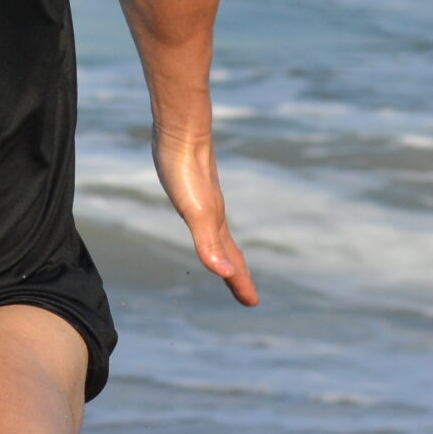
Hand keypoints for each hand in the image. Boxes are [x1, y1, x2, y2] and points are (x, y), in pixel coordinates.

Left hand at [154, 128, 259, 305]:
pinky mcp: (190, 185)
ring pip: (217, 231)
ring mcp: (203, 198)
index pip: (232, 261)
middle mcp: (213, 213)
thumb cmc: (184, 173)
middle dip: (236, 273)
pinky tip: (201, 218)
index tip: (252, 303)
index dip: (240, 283)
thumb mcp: (195, 213)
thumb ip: (209, 244)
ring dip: (223, 250)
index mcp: (215, 224)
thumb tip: (225, 273)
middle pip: (228, 251)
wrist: (180, 130)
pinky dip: (207, 225)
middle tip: (243, 294)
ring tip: (226, 261)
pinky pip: (203, 213)